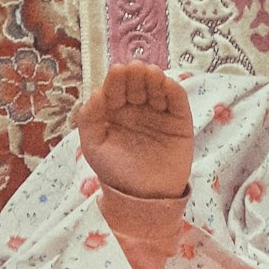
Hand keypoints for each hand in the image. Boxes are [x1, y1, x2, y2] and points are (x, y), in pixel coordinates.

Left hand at [75, 62, 194, 199]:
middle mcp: (137, 108)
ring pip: (157, 88)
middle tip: (136, 70)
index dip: (116, 78)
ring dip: (154, 78)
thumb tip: (96, 92)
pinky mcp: (179, 121)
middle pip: (137, 84)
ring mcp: (159, 113)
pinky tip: (167, 84)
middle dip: (136, 75)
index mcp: (114, 110)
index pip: (115, 88)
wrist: (143, 197)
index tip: (118, 71)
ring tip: (151, 74)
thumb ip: (89, 119)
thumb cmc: (115, 172)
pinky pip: (177, 102)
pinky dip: (173, 90)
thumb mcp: (93, 146)